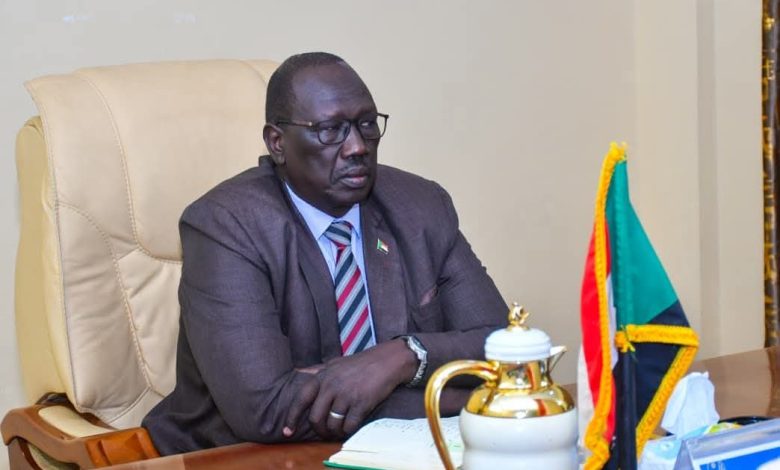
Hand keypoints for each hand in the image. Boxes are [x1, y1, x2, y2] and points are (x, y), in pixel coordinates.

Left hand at [284, 339, 416, 438]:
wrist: (387, 361)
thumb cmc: (360, 363)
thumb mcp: (335, 362)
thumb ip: (317, 369)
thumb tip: (298, 371)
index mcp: (322, 376)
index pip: (300, 400)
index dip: (291, 418)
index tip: (286, 431)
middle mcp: (331, 386)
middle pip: (315, 418)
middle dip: (318, 430)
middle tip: (324, 432)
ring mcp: (346, 395)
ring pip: (332, 425)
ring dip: (334, 432)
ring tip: (339, 429)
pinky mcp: (361, 403)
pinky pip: (349, 426)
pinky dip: (348, 430)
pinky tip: (351, 425)